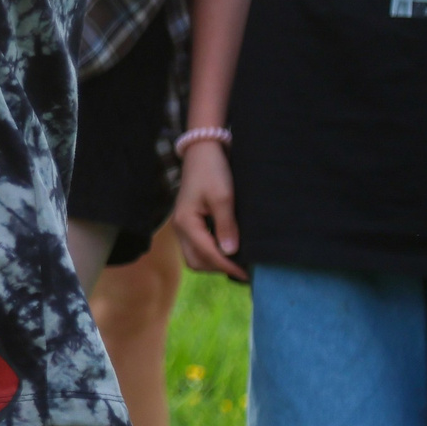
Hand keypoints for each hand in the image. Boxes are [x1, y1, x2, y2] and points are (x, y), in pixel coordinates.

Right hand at [172, 140, 247, 281]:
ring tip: (236, 260)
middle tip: (242, 268)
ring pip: (195, 256)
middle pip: (196, 261)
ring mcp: (182, 225)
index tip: (247, 274)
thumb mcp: (223, 197)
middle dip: (218, 268)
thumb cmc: (212, 171)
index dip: (228, 266)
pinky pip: (197, 246)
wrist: (202, 151)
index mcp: (186, 222)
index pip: (207, 254)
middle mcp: (179, 227)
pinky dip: (210, 252)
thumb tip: (231, 252)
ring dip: (214, 262)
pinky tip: (227, 249)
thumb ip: (226, 226)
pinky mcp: (188, 222)